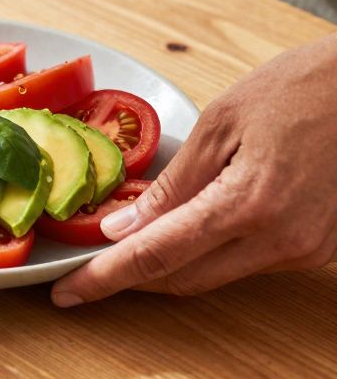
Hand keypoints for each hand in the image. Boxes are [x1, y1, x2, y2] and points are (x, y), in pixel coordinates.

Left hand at [53, 34, 336, 304]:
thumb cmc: (301, 88)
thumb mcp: (221, 122)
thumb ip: (173, 183)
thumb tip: (125, 227)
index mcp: (249, 204)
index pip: (158, 256)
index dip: (106, 277)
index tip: (66, 290)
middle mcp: (282, 240)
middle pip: (185, 279)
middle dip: (130, 279)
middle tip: (84, 273)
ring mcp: (308, 251)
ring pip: (217, 274)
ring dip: (170, 264)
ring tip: (125, 243)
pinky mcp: (321, 249)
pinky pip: (250, 261)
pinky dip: (210, 251)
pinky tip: (184, 229)